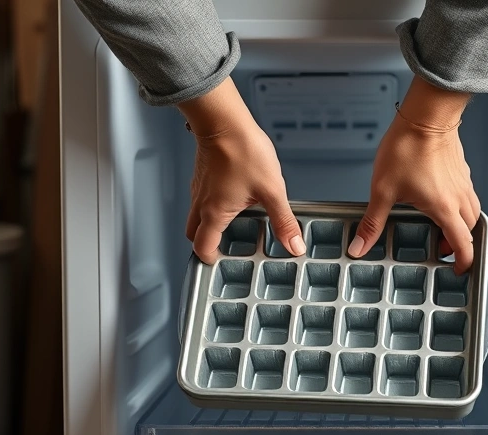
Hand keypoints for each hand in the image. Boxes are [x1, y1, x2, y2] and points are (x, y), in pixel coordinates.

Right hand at [179, 78, 304, 263]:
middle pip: (193, 233)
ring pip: (196, 214)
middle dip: (205, 242)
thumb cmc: (242, 150)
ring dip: (209, 223)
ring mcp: (199, 187)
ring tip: (232, 222)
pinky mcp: (202, 173)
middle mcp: (201, 202)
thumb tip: (294, 244)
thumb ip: (283, 221)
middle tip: (223, 246)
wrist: (225, 120)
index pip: (202, 246)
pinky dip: (211, 204)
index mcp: (215, 213)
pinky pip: (201, 197)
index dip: (210, 258)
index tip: (221, 261)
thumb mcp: (272, 191)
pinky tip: (232, 197)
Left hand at [349, 77, 480, 273]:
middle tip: (441, 249)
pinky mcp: (461, 170)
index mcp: (444, 208)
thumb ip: (372, 222)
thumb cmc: (408, 147)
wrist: (425, 115)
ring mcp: (463, 182)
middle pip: (469, 230)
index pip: (463, 244)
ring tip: (440, 227)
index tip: (458, 270)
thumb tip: (359, 247)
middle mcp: (459, 197)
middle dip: (458, 244)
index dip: (464, 261)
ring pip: (471, 212)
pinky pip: (467, 195)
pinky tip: (441, 199)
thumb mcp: (382, 190)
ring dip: (460, 225)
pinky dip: (459, 205)